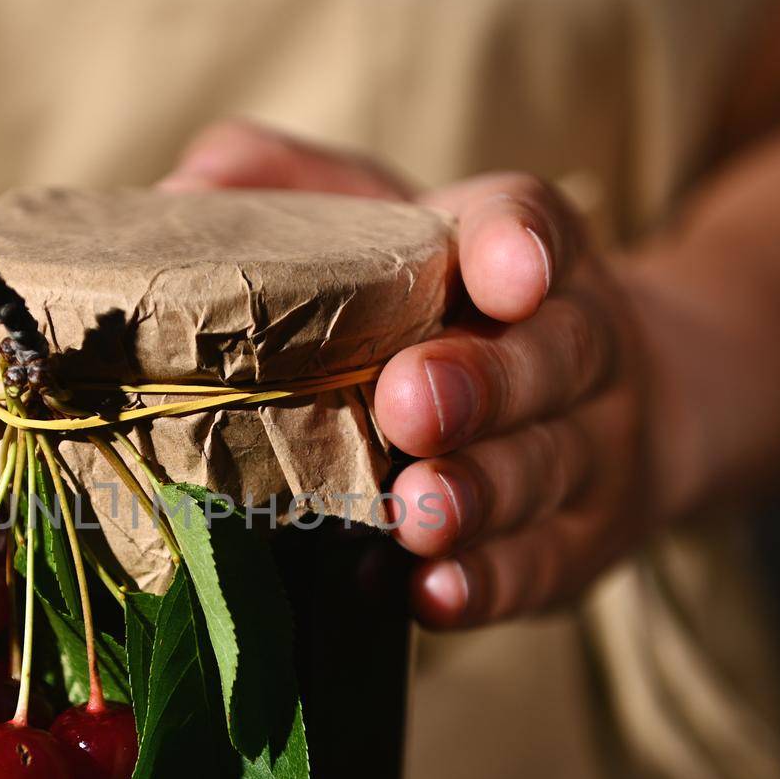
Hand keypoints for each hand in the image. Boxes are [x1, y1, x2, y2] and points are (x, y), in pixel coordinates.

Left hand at [163, 120, 677, 627]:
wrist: (599, 407)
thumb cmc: (442, 310)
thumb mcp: (378, 224)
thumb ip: (287, 186)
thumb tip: (181, 194)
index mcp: (518, 251)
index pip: (531, 224)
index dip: (517, 246)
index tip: (503, 272)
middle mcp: (576, 343)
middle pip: (551, 356)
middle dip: (481, 384)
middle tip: (408, 407)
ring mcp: (589, 449)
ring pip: (547, 467)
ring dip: (480, 494)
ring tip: (418, 515)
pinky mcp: (580, 542)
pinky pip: (544, 564)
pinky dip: (490, 581)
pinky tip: (432, 593)